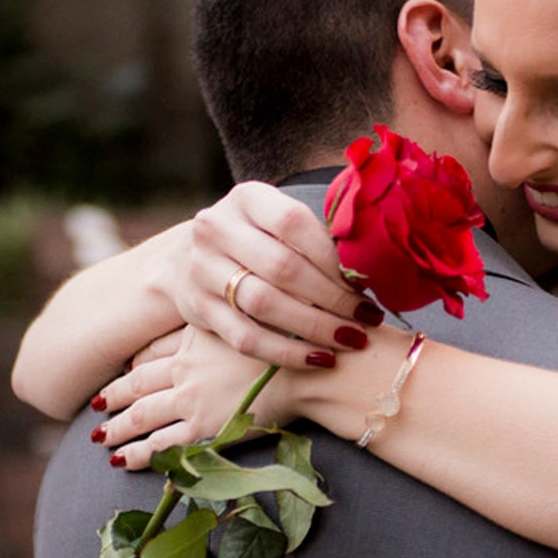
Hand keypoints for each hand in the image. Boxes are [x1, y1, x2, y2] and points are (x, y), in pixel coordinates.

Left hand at [93, 326, 300, 469]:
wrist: (309, 370)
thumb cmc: (290, 342)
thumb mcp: (250, 319)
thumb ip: (225, 324)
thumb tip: (213, 322)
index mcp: (196, 339)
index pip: (151, 352)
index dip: (133, 364)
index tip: (123, 371)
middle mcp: (187, 368)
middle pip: (138, 383)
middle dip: (114, 396)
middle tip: (96, 405)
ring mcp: (192, 400)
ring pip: (143, 415)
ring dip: (118, 428)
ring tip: (101, 439)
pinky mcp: (205, 429)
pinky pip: (162, 444)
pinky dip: (139, 453)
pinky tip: (124, 460)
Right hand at [148, 182, 384, 369]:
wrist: (186, 260)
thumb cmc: (253, 239)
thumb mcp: (274, 220)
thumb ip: (313, 235)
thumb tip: (370, 267)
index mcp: (246, 198)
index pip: (294, 224)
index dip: (332, 257)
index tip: (365, 283)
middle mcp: (215, 228)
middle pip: (282, 268)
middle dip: (332, 298)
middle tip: (366, 318)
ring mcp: (201, 269)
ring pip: (265, 305)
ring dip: (314, 328)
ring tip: (351, 340)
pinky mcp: (198, 309)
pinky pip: (246, 338)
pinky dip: (287, 353)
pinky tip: (319, 359)